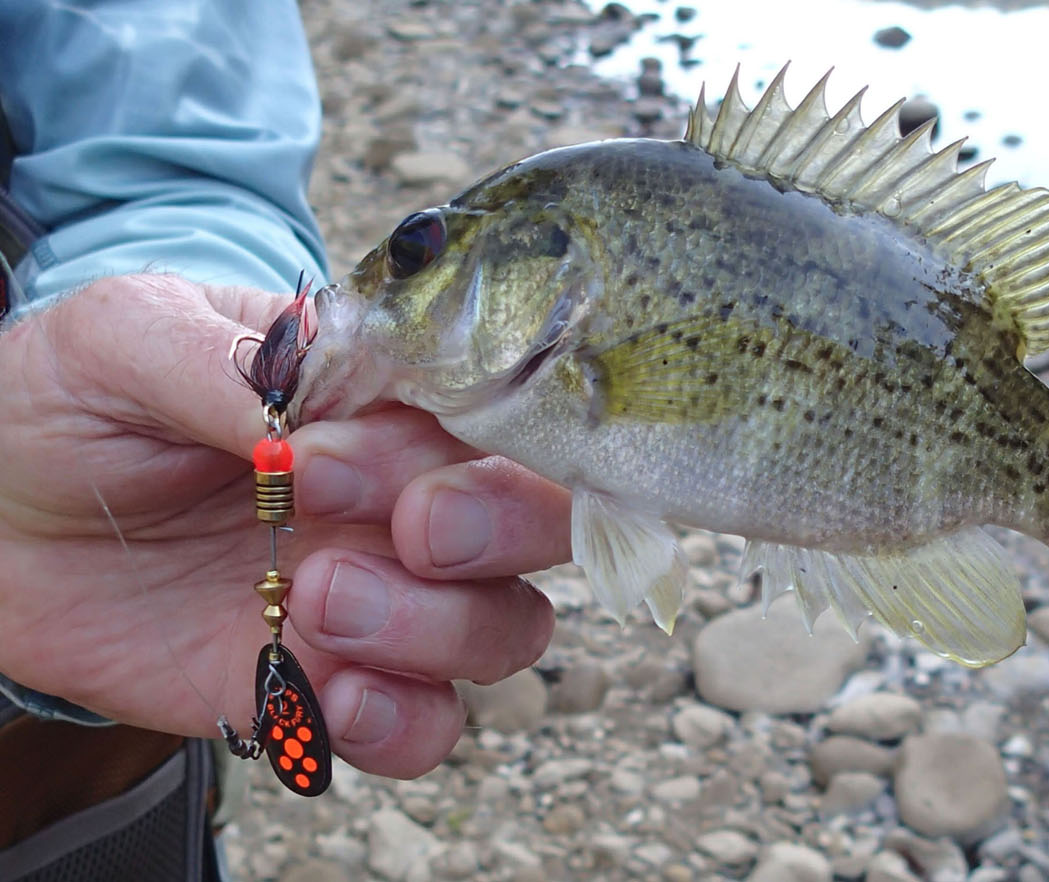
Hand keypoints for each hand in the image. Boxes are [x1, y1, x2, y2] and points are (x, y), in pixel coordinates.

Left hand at [0, 273, 569, 777]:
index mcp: (378, 399)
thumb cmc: (71, 400)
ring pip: (504, 628)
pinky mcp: (327, 682)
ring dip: (438, 626)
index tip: (326, 459)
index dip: (451, 442)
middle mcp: (403, 497)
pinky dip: (404, 725)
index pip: (492, 409)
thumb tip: (311, 428)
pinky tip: (330, 697)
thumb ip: (228, 364)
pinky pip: (427, 728)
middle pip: (542, 521)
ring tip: (316, 603)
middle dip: (494, 525)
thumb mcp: (127, 335)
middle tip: (405, 528)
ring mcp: (378, 594)